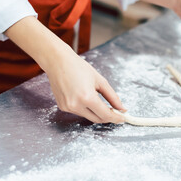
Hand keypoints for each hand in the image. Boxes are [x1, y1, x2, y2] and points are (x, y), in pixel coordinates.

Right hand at [5, 16, 125, 123]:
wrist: (58, 61)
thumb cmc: (79, 67)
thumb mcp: (100, 80)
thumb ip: (112, 96)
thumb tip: (122, 108)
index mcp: (87, 97)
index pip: (105, 115)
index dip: (116, 118)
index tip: (123, 118)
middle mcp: (76, 105)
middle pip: (97, 119)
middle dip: (107, 117)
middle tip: (115, 111)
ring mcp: (68, 107)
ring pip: (88, 116)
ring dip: (96, 112)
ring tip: (98, 99)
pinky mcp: (62, 107)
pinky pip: (78, 112)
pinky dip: (85, 108)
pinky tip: (84, 96)